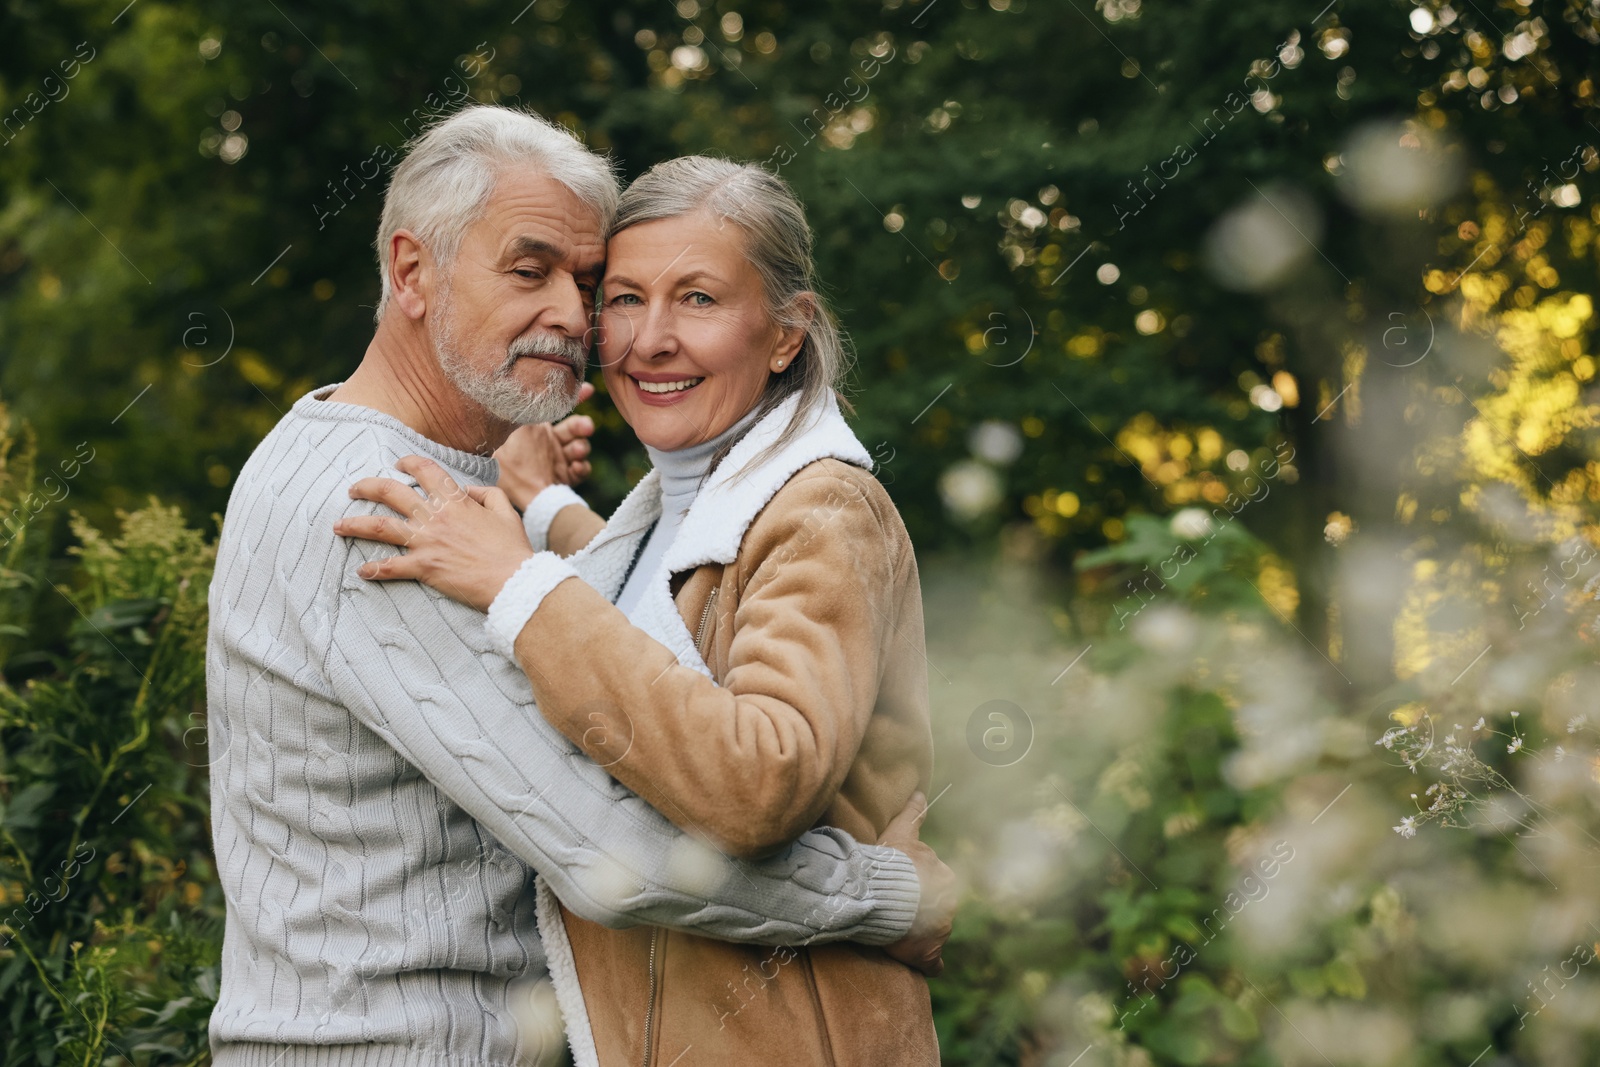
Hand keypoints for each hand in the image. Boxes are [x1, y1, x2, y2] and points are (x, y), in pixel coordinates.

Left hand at [334, 455, 535, 611]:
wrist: (514, 581)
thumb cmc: (513, 548)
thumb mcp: (507, 511)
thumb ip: (486, 493)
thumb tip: (468, 491)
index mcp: (455, 501)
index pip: (425, 471)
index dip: (409, 463)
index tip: (399, 463)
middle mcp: (435, 517)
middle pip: (391, 493)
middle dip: (367, 487)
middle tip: (354, 489)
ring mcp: (426, 542)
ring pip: (381, 527)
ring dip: (355, 525)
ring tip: (338, 525)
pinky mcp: (424, 568)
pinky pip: (391, 567)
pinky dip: (374, 570)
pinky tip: (362, 571)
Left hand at [496, 382, 596, 510]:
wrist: (512, 499)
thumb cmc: (506, 467)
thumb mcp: (509, 435)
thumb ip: (520, 415)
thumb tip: (523, 392)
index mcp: (536, 429)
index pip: (556, 410)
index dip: (574, 398)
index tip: (588, 390)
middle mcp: (550, 442)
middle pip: (574, 428)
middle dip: (582, 426)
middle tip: (586, 427)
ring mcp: (560, 460)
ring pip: (580, 447)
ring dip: (581, 447)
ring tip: (576, 452)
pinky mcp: (566, 477)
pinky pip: (582, 469)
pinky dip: (582, 467)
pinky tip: (576, 468)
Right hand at [878, 792, 956, 977]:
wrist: (880, 894)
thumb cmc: (890, 862)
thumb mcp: (902, 832)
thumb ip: (914, 814)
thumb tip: (921, 792)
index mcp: (944, 876)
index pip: (934, 882)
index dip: (916, 884)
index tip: (899, 886)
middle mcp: (948, 904)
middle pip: (935, 907)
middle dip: (920, 909)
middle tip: (894, 908)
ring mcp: (941, 930)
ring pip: (932, 931)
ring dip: (918, 932)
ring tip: (894, 931)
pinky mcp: (929, 952)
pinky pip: (933, 962)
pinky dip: (928, 963)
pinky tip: (920, 963)